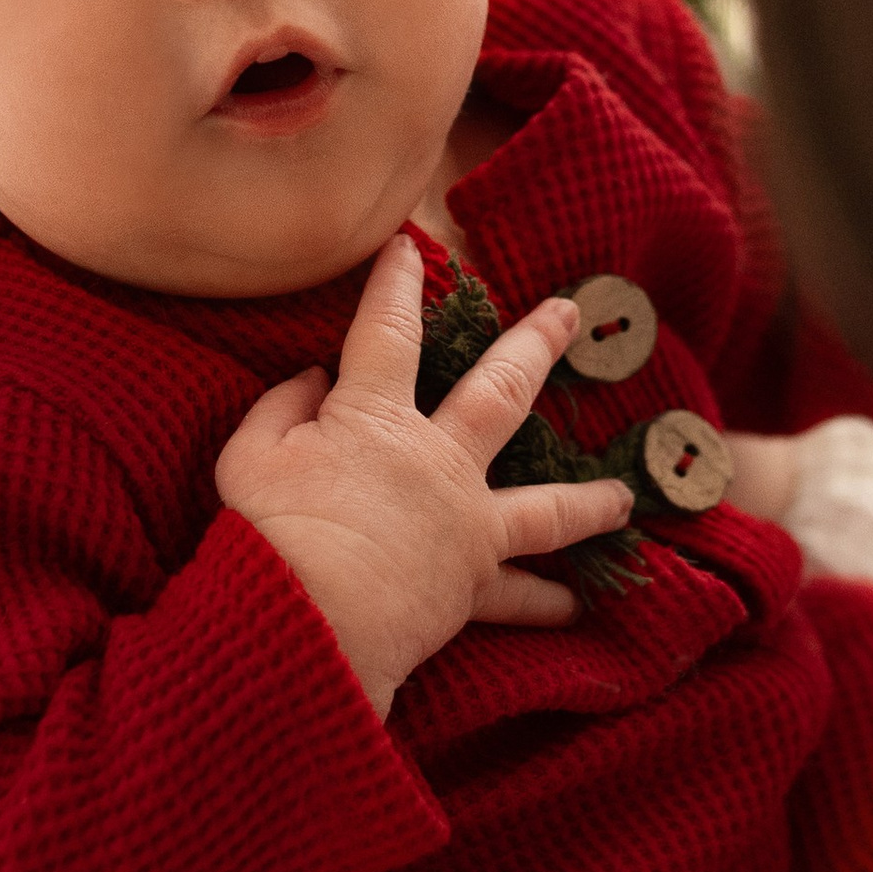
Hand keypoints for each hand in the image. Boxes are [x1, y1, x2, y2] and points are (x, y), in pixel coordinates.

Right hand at [215, 234, 631, 712]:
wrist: (308, 621)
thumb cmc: (270, 535)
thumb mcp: (249, 458)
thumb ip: (280, 409)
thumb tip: (311, 380)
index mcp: (377, 420)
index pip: (386, 333)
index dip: (394, 286)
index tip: (407, 249)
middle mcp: (440, 462)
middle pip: (501, 392)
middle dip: (536, 346)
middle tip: (570, 314)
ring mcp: (467, 523)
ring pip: (544, 505)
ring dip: (587, 499)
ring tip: (623, 496)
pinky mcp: (471, 585)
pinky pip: (517, 596)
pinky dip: (544, 601)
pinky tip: (573, 604)